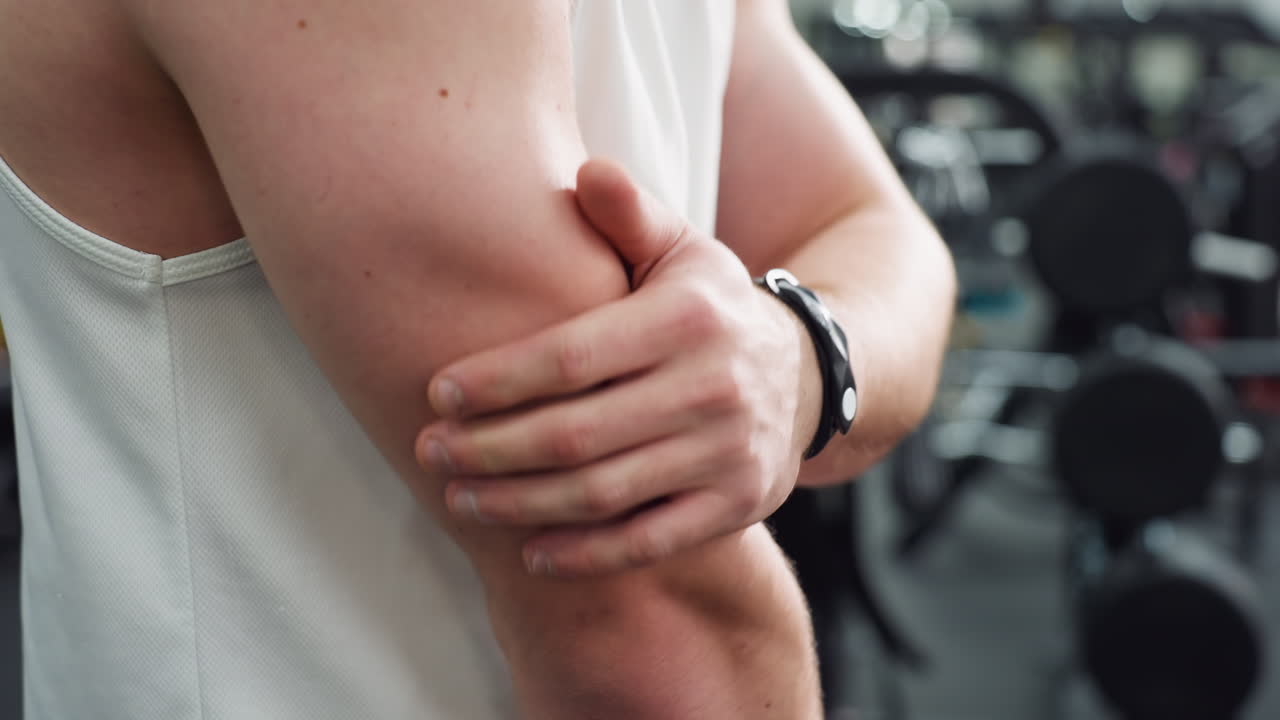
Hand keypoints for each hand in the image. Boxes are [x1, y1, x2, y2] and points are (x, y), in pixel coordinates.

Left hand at [416, 158, 820, 576]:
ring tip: (459, 499)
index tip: (437, 392)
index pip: (572, 355)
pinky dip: (585, 554)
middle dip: (488, 449)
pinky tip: (530, 552)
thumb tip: (586, 170)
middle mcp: (714, 386)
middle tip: (429, 451)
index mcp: (687, 318)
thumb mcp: (684, 250)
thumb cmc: (712, 309)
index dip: (498, 380)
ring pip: (602, 493)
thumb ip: (630, 216)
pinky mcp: (738, 505)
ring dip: (518, 504)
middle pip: (575, 433)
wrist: (807, 374)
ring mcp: (728, 452)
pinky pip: (649, 541)